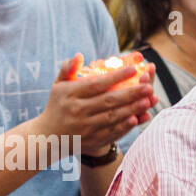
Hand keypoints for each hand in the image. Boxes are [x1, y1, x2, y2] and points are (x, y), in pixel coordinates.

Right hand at [37, 54, 154, 156]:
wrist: (47, 137)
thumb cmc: (56, 106)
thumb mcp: (58, 86)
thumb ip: (68, 69)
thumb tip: (79, 55)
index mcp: (70, 94)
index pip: (96, 84)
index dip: (116, 76)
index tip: (133, 69)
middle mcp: (77, 111)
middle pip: (108, 101)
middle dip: (131, 93)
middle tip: (148, 86)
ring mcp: (84, 127)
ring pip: (112, 117)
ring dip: (132, 109)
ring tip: (148, 100)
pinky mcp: (90, 141)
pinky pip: (111, 133)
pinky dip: (125, 126)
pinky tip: (137, 119)